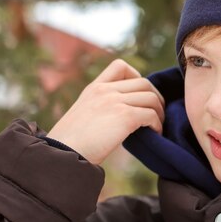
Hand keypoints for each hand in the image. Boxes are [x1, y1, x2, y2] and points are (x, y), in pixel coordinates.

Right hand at [47, 59, 164, 164]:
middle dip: (155, 98)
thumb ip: (101, 108)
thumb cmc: (71, 144)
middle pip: (144, 83)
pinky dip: (157, 124)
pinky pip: (151, 114)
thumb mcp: (83, 116)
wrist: (61, 155)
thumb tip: (123, 117)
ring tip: (156, 126)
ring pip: (151, 98)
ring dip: (159, 112)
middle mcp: (105, 91)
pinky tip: (154, 134)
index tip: (139, 97)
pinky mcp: (124, 116)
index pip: (120, 66)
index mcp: (94, 89)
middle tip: (156, 114)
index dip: (137, 77)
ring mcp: (114, 102)